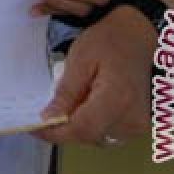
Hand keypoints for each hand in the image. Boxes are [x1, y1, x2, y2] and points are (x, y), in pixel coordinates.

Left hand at [36, 5, 157, 145]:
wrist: (139, 35)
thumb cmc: (109, 40)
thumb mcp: (80, 59)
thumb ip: (66, 92)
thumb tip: (48, 119)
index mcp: (117, 99)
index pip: (82, 129)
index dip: (55, 132)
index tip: (34, 129)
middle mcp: (133, 118)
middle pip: (89, 136)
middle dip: (65, 128)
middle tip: (47, 112)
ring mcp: (139, 124)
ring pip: (98, 138)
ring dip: (79, 126)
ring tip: (71, 102)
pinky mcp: (140, 125)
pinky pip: (109, 133)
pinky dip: (94, 124)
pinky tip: (88, 104)